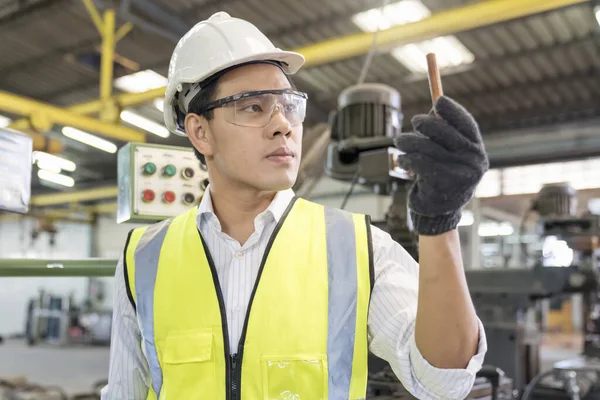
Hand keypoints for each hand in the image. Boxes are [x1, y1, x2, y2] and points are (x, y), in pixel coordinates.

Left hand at [394, 96, 488, 235]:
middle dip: (423, 123)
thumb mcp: (451, 157)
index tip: (438, 101)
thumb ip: (446, 135)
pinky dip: (405, 159)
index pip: (466, 124)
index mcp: (477, 152)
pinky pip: (416, 161)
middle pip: (443, 131)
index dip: (452, 110)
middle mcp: (472, 162)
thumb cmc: (442, 178)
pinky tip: (402, 161)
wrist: (438, 214)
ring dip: (407, 141)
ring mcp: (458, 174)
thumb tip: (434, 109)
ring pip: (424, 146)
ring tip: (400, 142)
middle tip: (413, 121)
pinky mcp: (440, 184)